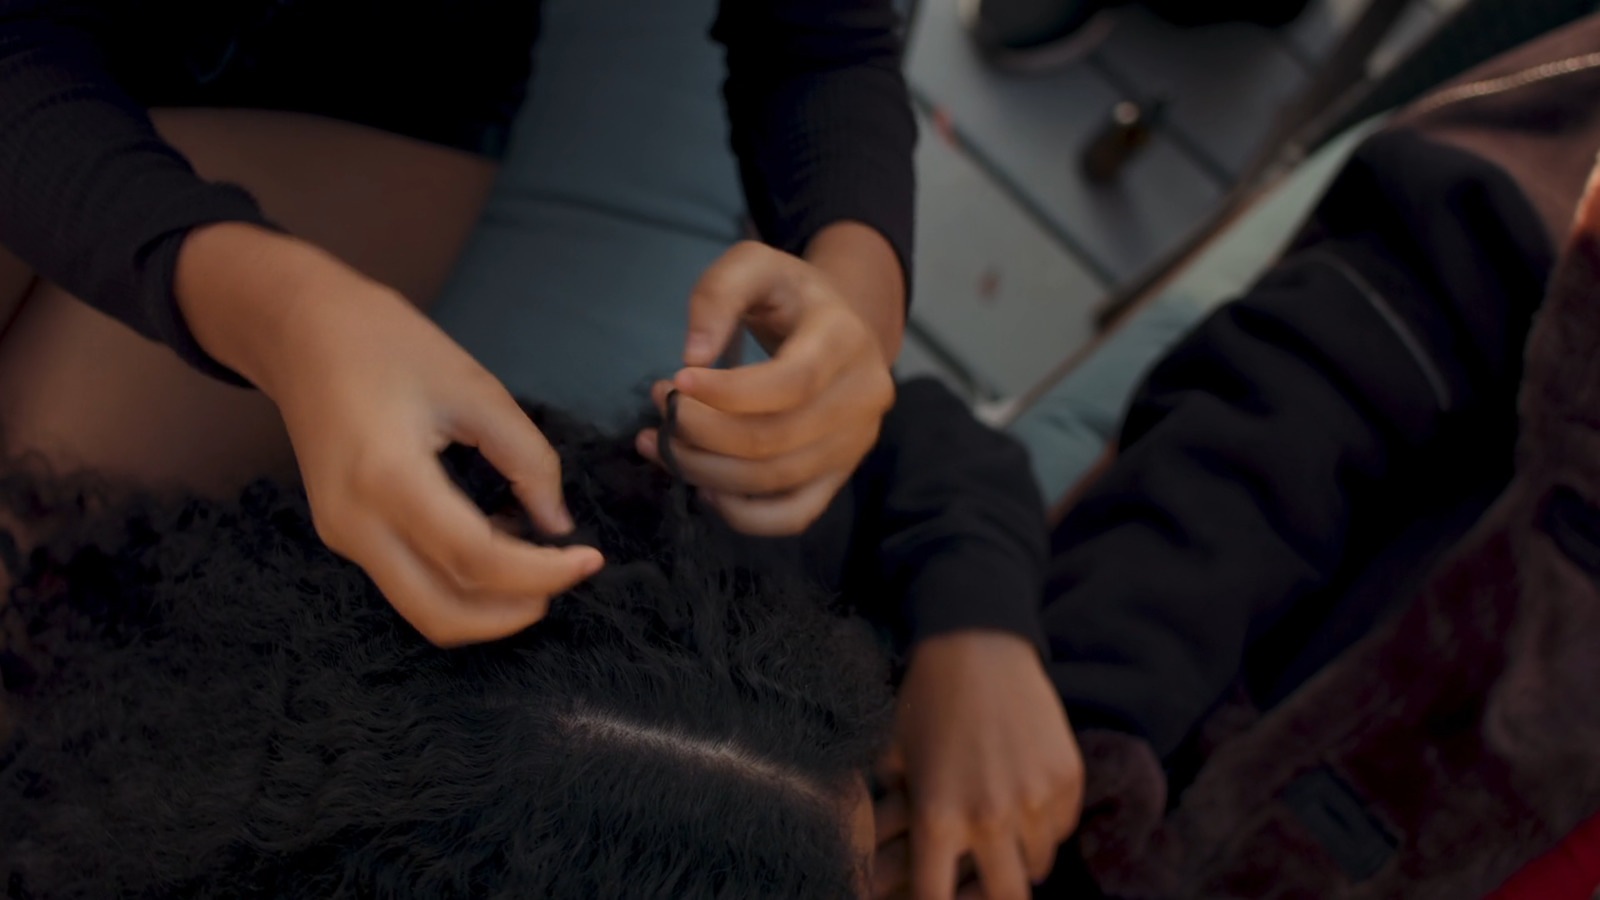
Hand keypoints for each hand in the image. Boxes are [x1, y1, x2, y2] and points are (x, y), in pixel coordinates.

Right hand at [177, 224, 603, 646]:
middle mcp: (356, 523)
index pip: (475, 560)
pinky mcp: (341, 534)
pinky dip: (458, 581)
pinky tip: (493, 537)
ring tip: (531, 554)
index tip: (590, 559)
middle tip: (566, 576)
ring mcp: (342, 535)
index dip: (542, 573)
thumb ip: (527, 459)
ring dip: (487, 604)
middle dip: (513, 613)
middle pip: (442, 613)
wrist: (298, 330)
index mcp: (389, 478)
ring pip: (423, 609)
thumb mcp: (476, 388)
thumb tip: (558, 524)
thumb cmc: (388, 343)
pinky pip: (408, 582)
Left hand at [635, 238, 896, 535]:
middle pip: (776, 439)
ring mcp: (856, 442)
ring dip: (705, 470)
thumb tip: (694, 356)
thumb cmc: (788, 295)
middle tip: (660, 408)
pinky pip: (793, 516)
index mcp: (846, 339)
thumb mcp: (752, 265)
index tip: (674, 382)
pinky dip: (742, 514)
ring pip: (775, 480)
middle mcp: (863, 396)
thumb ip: (718, 295)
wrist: (839, 325)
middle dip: (702, 432)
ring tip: (662, 443)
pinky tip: (704, 487)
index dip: (727, 394)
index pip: (790, 383)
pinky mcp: (841, 475)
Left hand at [873, 631, 1083, 899]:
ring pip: (1039, 865)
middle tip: (986, 886)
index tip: (940, 897)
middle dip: (994, 899)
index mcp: (938, 818)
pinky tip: (1027, 802)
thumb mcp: (894, 758)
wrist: (976, 644)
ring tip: (1007, 837)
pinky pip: (1063, 827)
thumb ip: (892, 813)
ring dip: (1022, 859)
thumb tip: (878, 859)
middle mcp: (989, 817)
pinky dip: (1047, 826)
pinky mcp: (1066, 776)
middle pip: (1006, 899)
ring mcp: (1035, 798)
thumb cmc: (926, 701)